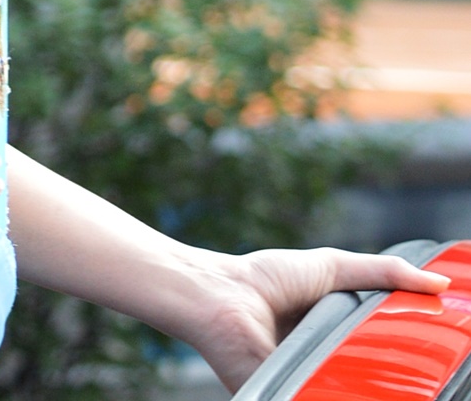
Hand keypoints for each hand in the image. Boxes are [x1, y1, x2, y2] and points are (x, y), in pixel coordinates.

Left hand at [191, 245, 451, 392]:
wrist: (220, 298)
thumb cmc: (267, 278)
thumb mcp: (333, 269)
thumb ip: (383, 273)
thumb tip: (437, 284)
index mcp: (335, 337)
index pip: (379, 355)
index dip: (404, 357)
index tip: (432, 357)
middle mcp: (324, 365)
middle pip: (368, 381)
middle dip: (391, 381)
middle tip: (420, 381)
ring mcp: (309, 385)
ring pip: (350, 394)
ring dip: (368, 392)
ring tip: (395, 389)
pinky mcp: (289, 399)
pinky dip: (339, 398)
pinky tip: (357, 393)